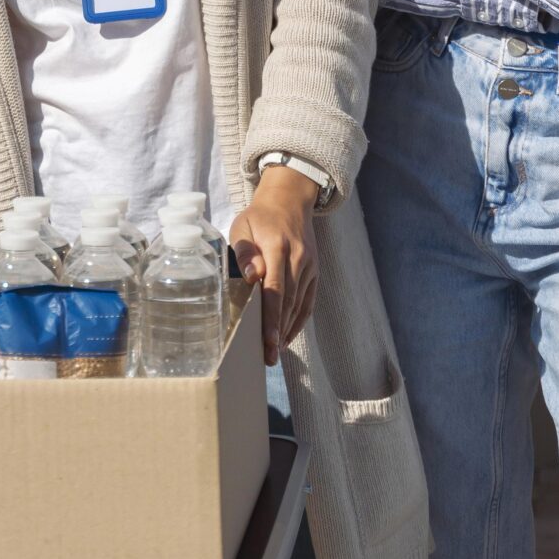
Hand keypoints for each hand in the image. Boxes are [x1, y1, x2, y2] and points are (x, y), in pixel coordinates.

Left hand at [229, 166, 318, 364]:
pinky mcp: (315, 271)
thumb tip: (252, 277)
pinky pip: (308, 301)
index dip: (271, 317)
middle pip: (289, 302)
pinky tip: (286, 336)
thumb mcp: (243, 224)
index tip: (267, 340)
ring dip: (286, 330)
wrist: (290, 201)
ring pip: (299, 304)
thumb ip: (245, 250)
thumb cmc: (259, 216)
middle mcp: (299, 258)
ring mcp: (310, 266)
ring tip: (273, 352)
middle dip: (278, 331)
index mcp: (278, 246)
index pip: (276, 288)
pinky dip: (298, 321)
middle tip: (267, 357)